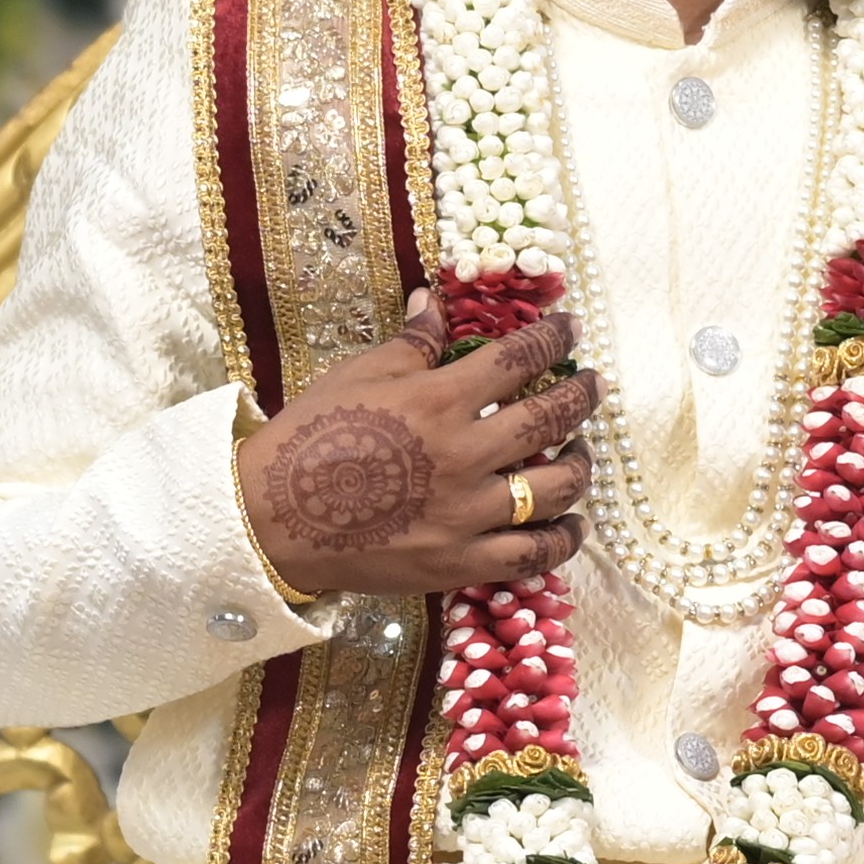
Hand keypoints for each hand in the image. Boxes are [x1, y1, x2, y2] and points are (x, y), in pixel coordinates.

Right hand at [235, 307, 594, 604]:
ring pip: (555, 488)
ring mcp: (466, 514)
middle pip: (550, 418)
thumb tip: (436, 301)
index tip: (569, 328)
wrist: (270, 520)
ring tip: (581, 454)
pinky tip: (572, 525)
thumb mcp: (356, 376)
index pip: (518, 359)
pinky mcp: (460, 562)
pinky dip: (562, 539)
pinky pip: (532, 555)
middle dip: (582, 395)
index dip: (552, 338)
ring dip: (580, 466)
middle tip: (593, 385)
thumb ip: (409, 343)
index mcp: (438, 400)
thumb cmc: (308, 439)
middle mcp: (464, 455)